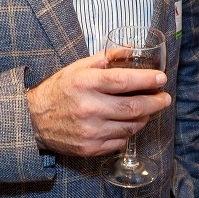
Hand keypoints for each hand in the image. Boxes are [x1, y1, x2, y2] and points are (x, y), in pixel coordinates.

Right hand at [25, 52, 170, 156]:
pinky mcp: (89, 148)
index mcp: (85, 83)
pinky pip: (120, 141)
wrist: (33, 120)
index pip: (123, 81)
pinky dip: (129, 131)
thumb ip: (105, 58)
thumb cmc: (59, 90)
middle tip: (165, 98)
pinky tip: (130, 123)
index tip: (161, 79)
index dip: (147, 80)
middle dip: (155, 102)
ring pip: (130, 126)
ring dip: (144, 117)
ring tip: (149, 109)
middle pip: (133, 106)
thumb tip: (131, 49)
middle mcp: (88, 108)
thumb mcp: (78, 67)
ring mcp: (89, 131)